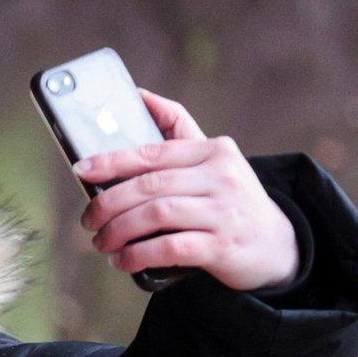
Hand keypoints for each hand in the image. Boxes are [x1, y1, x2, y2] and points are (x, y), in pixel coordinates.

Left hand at [75, 90, 298, 292]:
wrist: (276, 245)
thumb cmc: (229, 199)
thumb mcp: (213, 160)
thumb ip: (177, 130)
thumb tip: (139, 96)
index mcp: (214, 151)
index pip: (153, 153)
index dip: (112, 161)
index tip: (81, 169)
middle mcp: (222, 177)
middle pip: (149, 186)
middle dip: (108, 204)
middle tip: (88, 221)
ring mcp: (223, 212)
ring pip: (156, 215)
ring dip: (118, 231)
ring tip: (101, 242)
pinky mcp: (222, 246)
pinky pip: (169, 248)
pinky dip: (138, 255)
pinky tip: (123, 260)